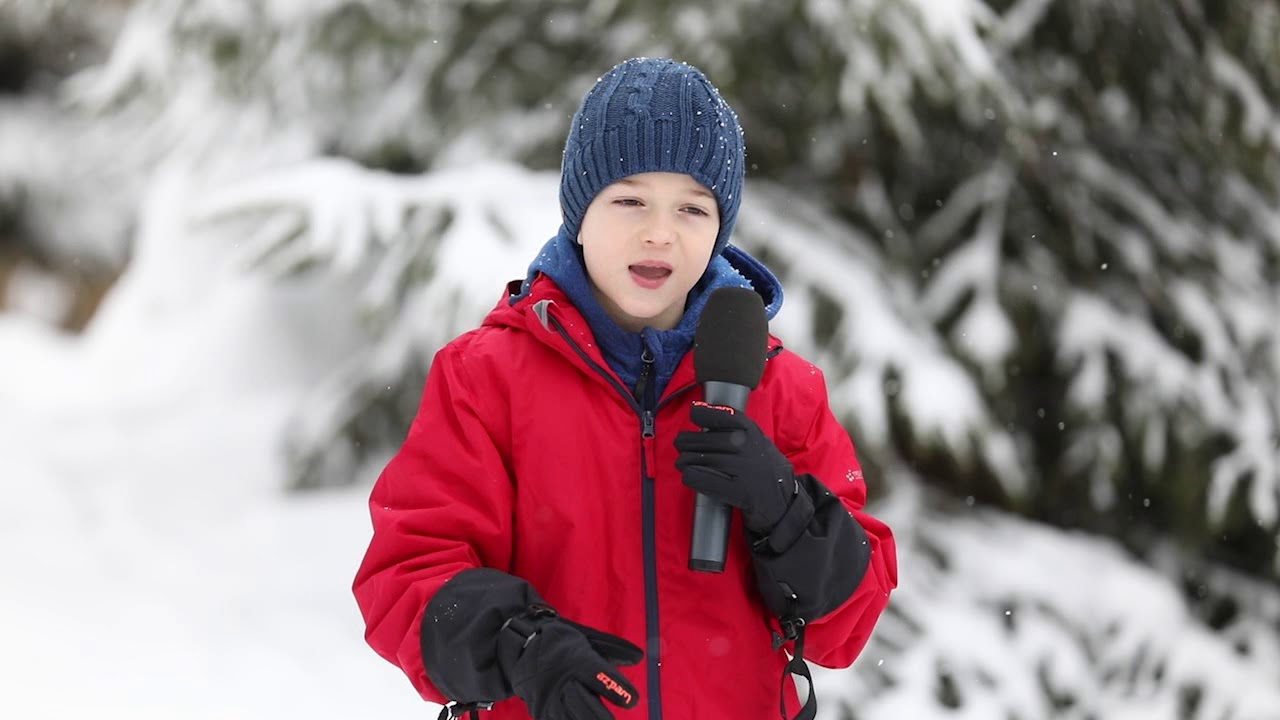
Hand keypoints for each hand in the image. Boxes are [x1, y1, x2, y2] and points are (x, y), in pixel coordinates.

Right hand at [498, 605, 641, 719]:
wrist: (522, 649)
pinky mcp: (541, 713)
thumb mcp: (587, 639)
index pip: (600, 677)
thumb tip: (639, 657)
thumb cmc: (563, 644)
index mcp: (577, 661)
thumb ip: (614, 648)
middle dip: (603, 719)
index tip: (632, 700)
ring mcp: (550, 700)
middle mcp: (563, 682)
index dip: (618, 689)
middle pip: (587, 707)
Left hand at [674, 402, 797, 534]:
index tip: (695, 416)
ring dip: (684, 461)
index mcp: (748, 429)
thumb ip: (733, 424)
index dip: (699, 414)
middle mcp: (742, 444)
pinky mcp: (733, 490)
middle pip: (695, 439)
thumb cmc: (764, 465)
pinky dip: (689, 476)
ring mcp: (738, 467)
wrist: (782, 497)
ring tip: (685, 463)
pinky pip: (695, 477)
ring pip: (692, 459)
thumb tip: (698, 409)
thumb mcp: (756, 438)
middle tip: (683, 448)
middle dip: (684, 443)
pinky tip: (692, 476)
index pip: (713, 414)